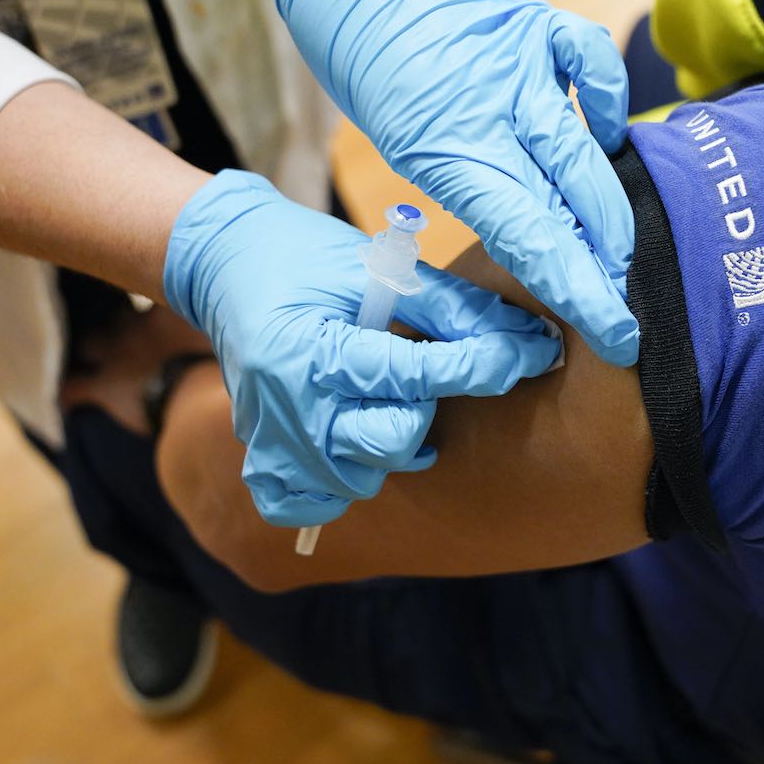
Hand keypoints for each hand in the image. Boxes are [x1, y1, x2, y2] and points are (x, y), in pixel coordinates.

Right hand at [163, 171, 561, 527]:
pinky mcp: (262, 458)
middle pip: (392, 440)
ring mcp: (271, 441)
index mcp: (311, 350)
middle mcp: (287, 407)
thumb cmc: (308, 257)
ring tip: (389, 401)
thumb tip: (531, 340)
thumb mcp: (382, 269)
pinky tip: (354, 445)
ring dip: (393, 444)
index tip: (535, 352)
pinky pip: (307, 506)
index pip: (416, 376)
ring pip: (362, 478)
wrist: (227, 262)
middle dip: (428, 407)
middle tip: (425, 372)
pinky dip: (338, 484)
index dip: (484, 365)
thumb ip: (455, 309)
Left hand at [260, 0, 637, 365]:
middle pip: (566, 203)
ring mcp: (521, 60)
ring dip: (613, 210)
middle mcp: (487, 105)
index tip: (614, 332)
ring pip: (587, 149)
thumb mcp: (410, 148)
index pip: (527, 235)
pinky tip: (608, 136)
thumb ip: (478, 189)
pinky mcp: (541, 22)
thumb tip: (548, 247)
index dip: (576, 290)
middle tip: (628, 312)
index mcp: (442, 147)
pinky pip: (594, 65)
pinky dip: (610, 105)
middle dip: (606, 267)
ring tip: (626, 253)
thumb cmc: (380, 77)